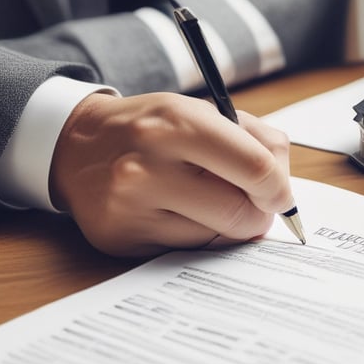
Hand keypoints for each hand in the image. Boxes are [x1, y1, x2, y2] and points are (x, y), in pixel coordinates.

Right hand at [49, 92, 292, 256]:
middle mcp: (147, 167)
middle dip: (259, 212)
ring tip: (208, 200)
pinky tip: (180, 213)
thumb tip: (284, 190)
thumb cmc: (154, 127)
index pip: (256, 168)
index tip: (280, 194)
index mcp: (176, 123)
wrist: (78, 145)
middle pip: (241, 213)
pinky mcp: (121, 240)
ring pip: (217, 238)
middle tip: (252, 202)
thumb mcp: (203, 111)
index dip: (280, 188)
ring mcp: (130, 208)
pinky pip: (188, 251)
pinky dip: (198, 235)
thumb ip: (257, 141)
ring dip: (228, 225)